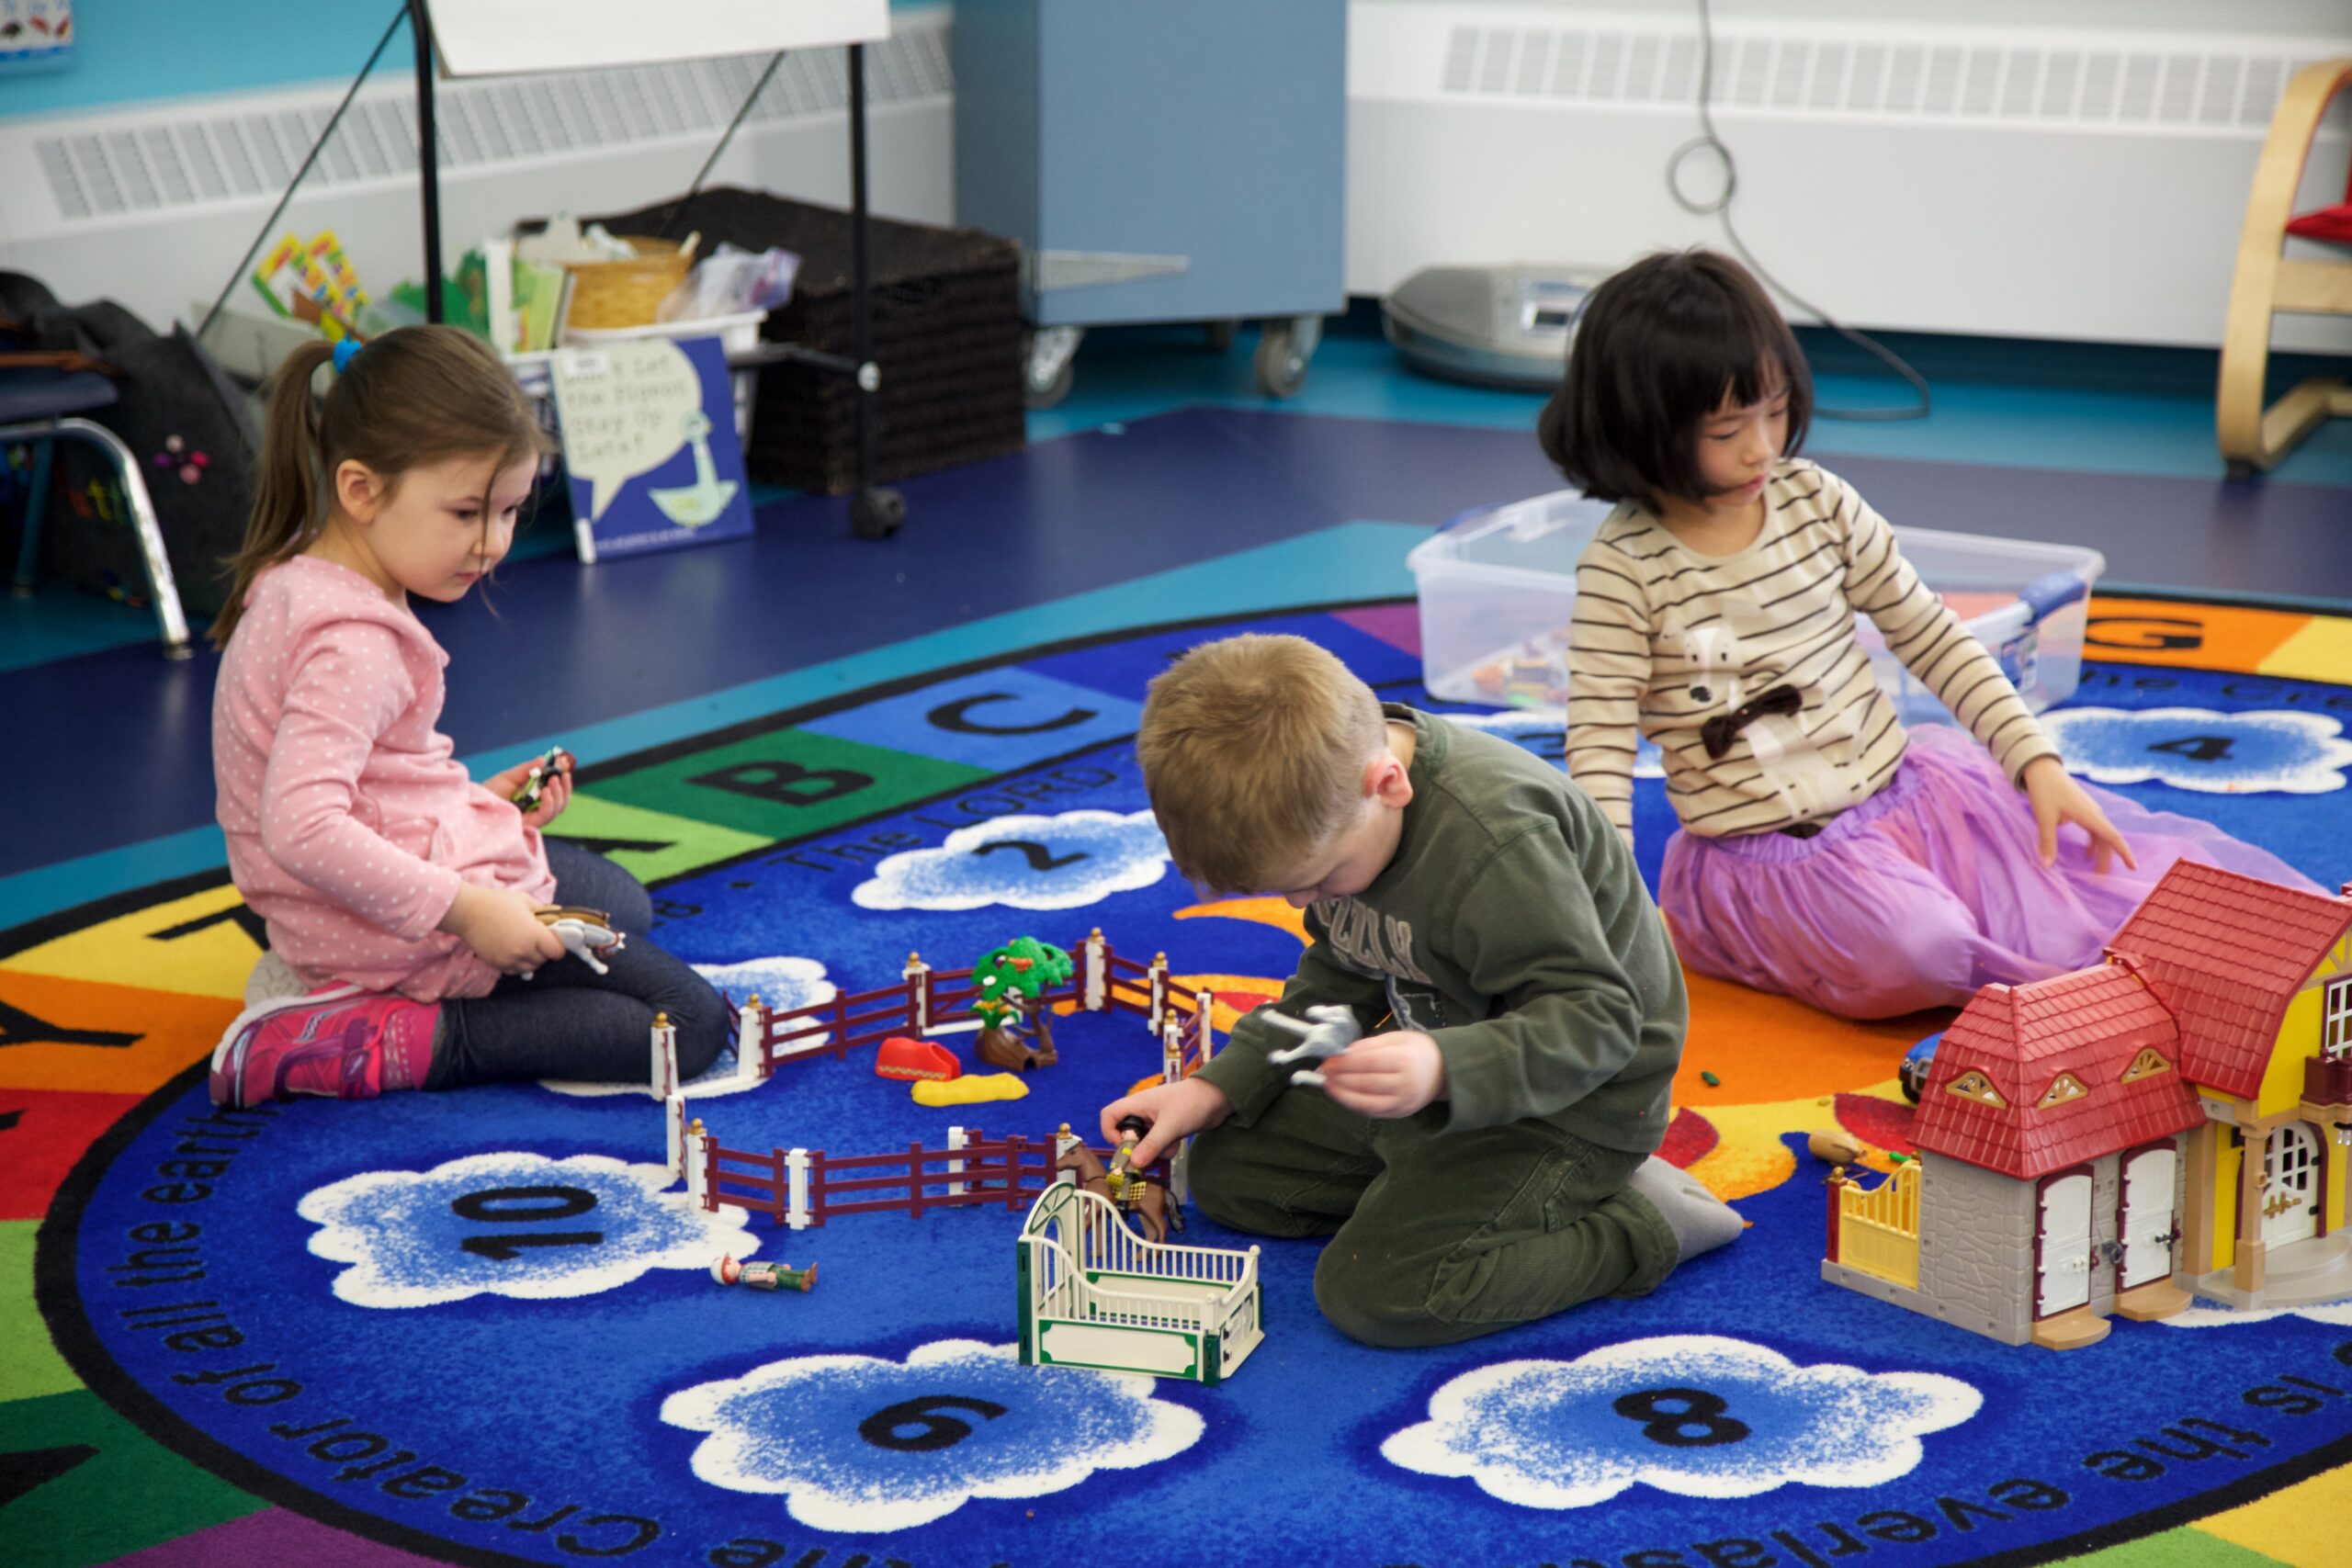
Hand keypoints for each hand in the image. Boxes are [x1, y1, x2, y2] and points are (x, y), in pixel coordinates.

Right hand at [438, 883, 564, 974]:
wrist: (467, 912)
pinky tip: (513, 949)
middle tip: (537, 938)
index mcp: (533, 935)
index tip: (553, 938)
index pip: (557, 951)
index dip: (558, 945)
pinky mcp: (497, 965)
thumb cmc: (497, 903)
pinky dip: (518, 963)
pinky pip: (515, 970)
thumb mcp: (525, 901)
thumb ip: (545, 910)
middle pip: (544, 960)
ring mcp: (509, 960)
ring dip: (532, 958)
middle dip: (544, 950)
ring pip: (530, 968)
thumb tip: (560, 913)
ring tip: (525, 943)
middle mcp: (522, 951)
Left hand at [484, 753, 572, 827]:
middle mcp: (534, 811)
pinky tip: (546, 792)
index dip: (563, 784)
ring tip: (553, 780)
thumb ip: (527, 770)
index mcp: (532, 800)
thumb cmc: (488, 792)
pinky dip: (549, 804)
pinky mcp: (527, 826)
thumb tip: (543, 758)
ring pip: (556, 810)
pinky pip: (545, 816)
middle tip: (562, 775)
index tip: (565, 770)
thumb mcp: (509, 777)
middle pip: (559, 804)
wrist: (472, 805)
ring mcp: (532, 819)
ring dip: (559, 794)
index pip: (554, 794)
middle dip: (564, 789)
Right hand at [1098, 1076, 1231, 1166]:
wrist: (1220, 1098)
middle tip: (1149, 1154)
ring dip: (1155, 1150)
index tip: (1124, 1146)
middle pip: (1126, 1134)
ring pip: (1143, 1143)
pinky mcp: (1167, 1128)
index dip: (1110, 1132)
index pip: (1109, 1116)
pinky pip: (1157, 1144)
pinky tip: (1178, 1142)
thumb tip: (1133, 1164)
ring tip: (1171, 1144)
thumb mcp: (1170, 1126)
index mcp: (1137, 1103)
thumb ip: (1151, 1145)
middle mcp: (1142, 1112)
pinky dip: (1166, 1147)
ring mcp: (1155, 1121)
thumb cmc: (1192, 1103)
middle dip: (1138, 1147)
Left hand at [1318, 1030, 1445, 1117]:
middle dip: (1340, 1078)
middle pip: (1365, 1083)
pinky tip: (1342, 1096)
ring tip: (1327, 1085)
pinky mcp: (1400, 1113)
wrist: (1444, 1071)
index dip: (1344, 1063)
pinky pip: (1373, 1112)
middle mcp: (1405, 1084)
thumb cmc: (1418, 1050)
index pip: (1368, 1062)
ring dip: (1343, 1094)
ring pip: (1367, 1101)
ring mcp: (1403, 1102)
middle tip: (1322, 1072)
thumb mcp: (1397, 1038)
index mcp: (1405, 1060)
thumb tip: (1344, 1052)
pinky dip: (1355, 1104)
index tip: (1327, 1060)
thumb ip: (1370, 1045)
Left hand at [2021, 755, 2136, 872]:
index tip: (2133, 867)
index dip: (2124, 853)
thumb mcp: (2044, 817)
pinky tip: (2087, 853)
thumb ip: (2047, 841)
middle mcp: (2094, 813)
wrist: (2043, 769)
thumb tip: (2047, 865)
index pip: (2113, 837)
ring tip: (2096, 870)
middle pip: (2107, 839)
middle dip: (2108, 858)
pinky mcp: (2083, 808)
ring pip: (2101, 835)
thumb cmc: (2044, 791)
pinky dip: (2093, 842)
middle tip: (2102, 878)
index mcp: (2090, 815)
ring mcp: (2090, 810)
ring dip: (2100, 851)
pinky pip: (2094, 829)